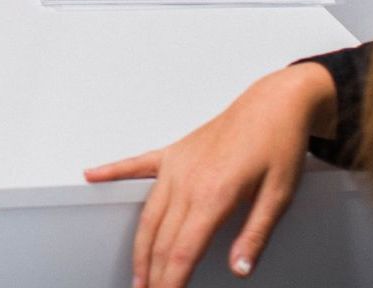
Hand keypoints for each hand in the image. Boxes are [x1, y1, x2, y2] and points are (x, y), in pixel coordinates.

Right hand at [83, 62, 334, 286]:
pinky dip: (112, 171)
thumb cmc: (279, 144)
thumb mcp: (280, 196)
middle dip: (153, 273)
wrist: (275, 103)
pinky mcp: (175, 152)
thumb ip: (255, 235)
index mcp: (215, 194)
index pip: (182, 251)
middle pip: (161, 239)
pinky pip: (136, 164)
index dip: (171, 281)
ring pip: (149, 214)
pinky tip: (93, 176)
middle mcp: (188, 179)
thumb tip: (240, 269)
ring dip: (139, 248)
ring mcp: (177, 164)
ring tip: (136, 275)